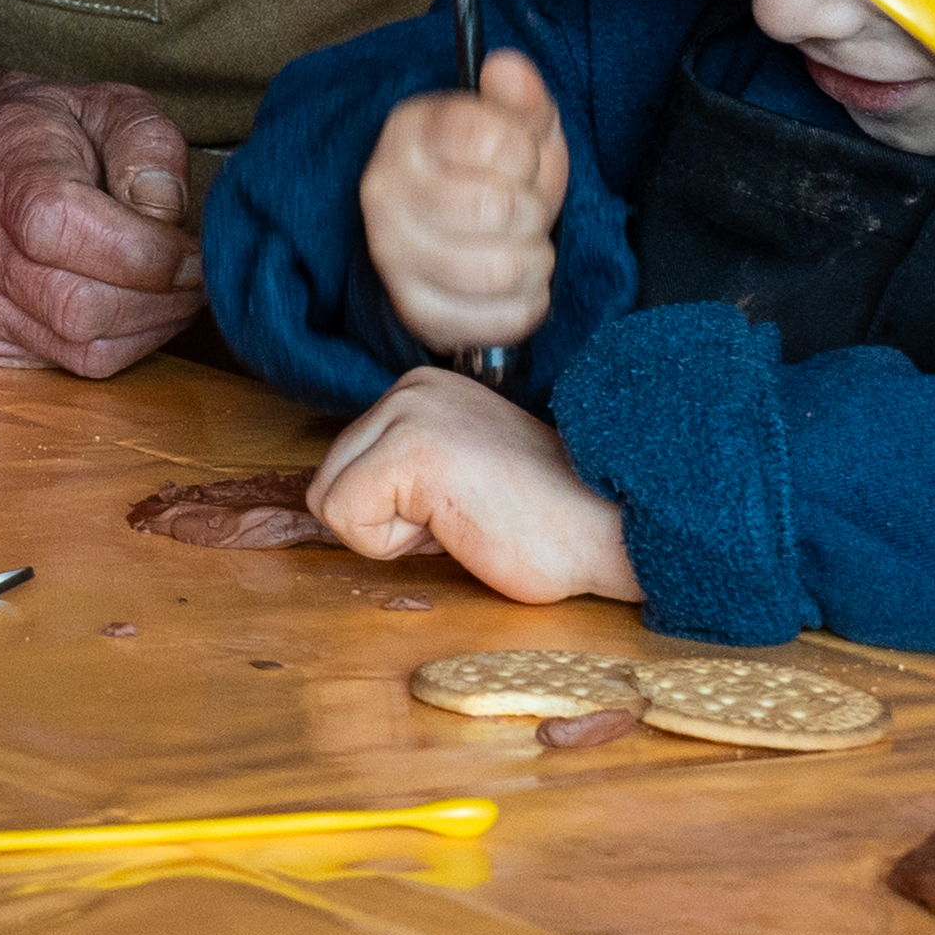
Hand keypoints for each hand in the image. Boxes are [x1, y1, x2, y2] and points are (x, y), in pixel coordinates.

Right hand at [0, 58, 204, 376]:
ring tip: (172, 291)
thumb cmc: (54, 130)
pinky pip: (67, 364)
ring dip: (147, 327)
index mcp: (0, 166)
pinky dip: (118, 345)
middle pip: (74, 304)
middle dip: (157, 299)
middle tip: (195, 276)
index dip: (142, 253)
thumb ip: (148, 144)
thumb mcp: (112, 105)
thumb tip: (163, 214)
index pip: (61, 226)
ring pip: (77, 346)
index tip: (191, 252)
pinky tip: (134, 309)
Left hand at [304, 366, 635, 602]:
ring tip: (460, 518)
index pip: (345, 468)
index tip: (458, 509)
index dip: (393, 514)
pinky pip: (347, 517)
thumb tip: (343, 506)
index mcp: (419, 392)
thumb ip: (403, 478)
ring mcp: (408, 412)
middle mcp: (408, 389)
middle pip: (329, 482)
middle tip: (460, 518)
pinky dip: (397, 545)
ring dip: (392, 534)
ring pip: (330, 500)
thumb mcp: (455, 476)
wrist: (606, 529)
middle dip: (386, 522)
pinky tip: (456, 523)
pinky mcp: (410, 449)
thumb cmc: (543, 521)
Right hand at [361, 53, 567, 351]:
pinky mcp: (417, 312)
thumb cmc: (487, 172)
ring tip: (520, 244)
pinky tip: (512, 283)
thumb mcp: (511, 126)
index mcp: (410, 132)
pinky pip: (504, 318)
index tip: (519, 156)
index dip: (526, 152)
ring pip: (502, 270)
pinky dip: (527, 303)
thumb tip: (508, 69)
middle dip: (532, 210)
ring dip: (533, 259)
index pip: (492, 140)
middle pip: (498, 209)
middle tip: (522, 207)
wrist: (448, 234)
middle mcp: (385, 193)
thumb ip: (518, 96)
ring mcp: (394, 257)